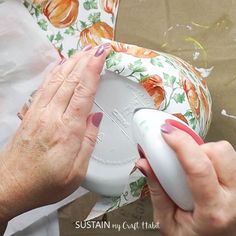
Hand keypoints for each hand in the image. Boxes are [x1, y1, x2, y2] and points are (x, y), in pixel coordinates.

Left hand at [0, 44, 109, 222]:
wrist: (10, 186)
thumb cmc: (44, 183)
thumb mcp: (77, 172)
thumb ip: (88, 141)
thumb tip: (96, 118)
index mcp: (66, 131)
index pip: (83, 93)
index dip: (93, 71)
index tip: (101, 56)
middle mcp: (51, 117)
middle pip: (70, 81)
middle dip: (85, 61)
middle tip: (96, 49)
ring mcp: (38, 113)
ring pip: (57, 80)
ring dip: (71, 64)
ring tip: (82, 52)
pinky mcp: (31, 114)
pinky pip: (44, 87)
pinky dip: (55, 73)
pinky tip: (60, 68)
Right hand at [136, 122, 235, 235]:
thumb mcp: (166, 221)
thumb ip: (155, 190)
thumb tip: (145, 163)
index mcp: (213, 210)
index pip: (199, 168)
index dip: (180, 144)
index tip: (166, 133)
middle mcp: (233, 198)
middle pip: (220, 152)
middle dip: (196, 147)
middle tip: (181, 157)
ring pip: (226, 151)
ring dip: (205, 151)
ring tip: (191, 166)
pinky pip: (228, 158)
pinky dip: (211, 157)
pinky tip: (202, 169)